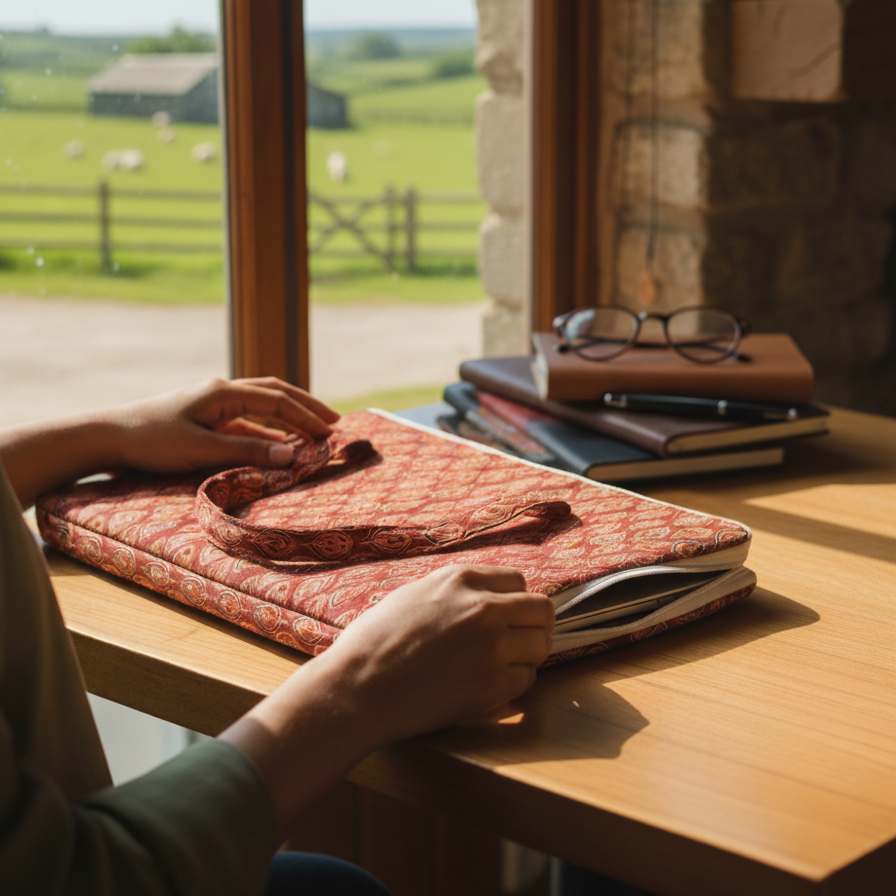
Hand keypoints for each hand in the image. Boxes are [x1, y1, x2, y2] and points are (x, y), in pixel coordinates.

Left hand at [107, 377, 339, 473]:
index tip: (331, 432)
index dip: (306, 416)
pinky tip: (279, 445)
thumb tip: (291, 454)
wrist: (107, 438)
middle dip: (306, 407)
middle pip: (275, 393)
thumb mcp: (201, 449)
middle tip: (335, 422)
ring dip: (289, 418)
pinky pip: (246, 423)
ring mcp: (213, 405)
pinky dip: (267, 433)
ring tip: (315, 431)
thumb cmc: (150, 441)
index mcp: (223, 392)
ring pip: (262, 406)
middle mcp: (221, 392)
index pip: (276, 400)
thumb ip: (247, 452)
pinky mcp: (205, 420)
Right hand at [312, 564, 554, 747]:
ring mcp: (491, 646)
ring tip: (501, 666)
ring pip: (541, 645)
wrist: (357, 687)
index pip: (518, 580)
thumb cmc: (372, 642)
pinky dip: (513, 684)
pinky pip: (527, 679)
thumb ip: (453, 592)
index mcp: (461, 579)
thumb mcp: (413, 594)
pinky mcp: (492, 685)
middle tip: (519, 642)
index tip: (508, 616)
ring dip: (526, 656)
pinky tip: (487, 686)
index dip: (514, 601)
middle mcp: (483, 607)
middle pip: (542, 609)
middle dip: (534, 625)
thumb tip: (480, 595)